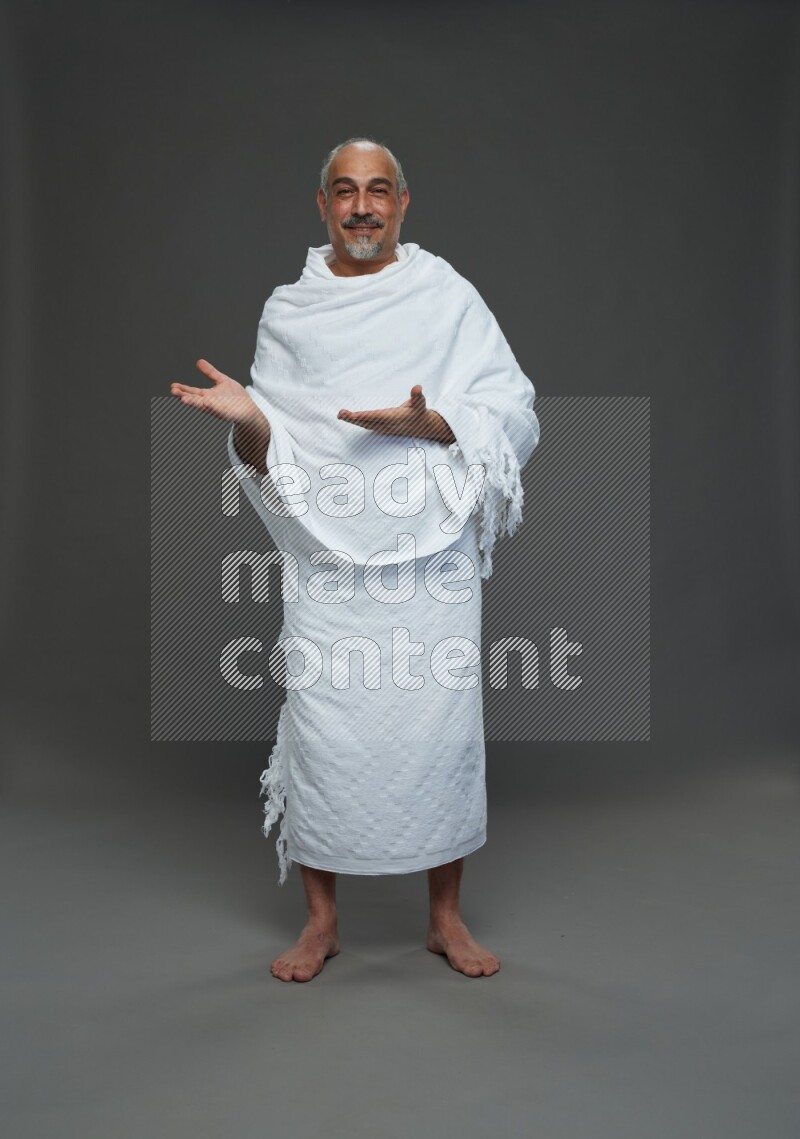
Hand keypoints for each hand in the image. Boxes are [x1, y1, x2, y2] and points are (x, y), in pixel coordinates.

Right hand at [170, 359, 259, 424]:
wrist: (248, 409)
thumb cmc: (235, 396)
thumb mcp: (222, 380)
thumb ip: (210, 373)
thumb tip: (199, 362)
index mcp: (207, 395)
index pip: (192, 392)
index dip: (183, 389)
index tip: (173, 386)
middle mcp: (210, 402)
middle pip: (194, 399)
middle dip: (184, 396)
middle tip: (173, 391)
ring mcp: (217, 408)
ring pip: (203, 406)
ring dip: (194, 403)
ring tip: (184, 399)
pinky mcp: (226, 412)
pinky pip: (217, 409)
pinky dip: (211, 406)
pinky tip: (206, 402)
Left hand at [337, 385, 454, 442]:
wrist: (422, 427)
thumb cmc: (419, 411)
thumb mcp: (420, 403)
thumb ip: (418, 396)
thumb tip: (418, 388)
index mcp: (396, 418)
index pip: (379, 417)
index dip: (367, 416)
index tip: (355, 415)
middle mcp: (388, 425)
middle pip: (368, 422)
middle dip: (355, 419)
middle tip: (341, 414)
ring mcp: (384, 428)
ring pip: (365, 424)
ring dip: (352, 420)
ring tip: (340, 414)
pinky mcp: (381, 428)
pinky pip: (366, 425)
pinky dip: (356, 421)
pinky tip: (346, 417)